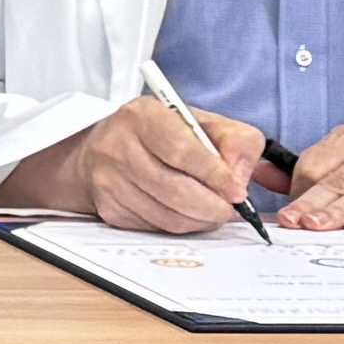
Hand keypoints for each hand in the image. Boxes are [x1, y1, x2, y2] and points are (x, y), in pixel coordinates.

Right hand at [0, 95, 275, 233]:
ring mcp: (108, 181)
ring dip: (200, 220)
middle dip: (213, 206)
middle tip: (230, 207)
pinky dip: (180, 226)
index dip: (215, 175)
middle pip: (175, 190)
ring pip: (168, 216)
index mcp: (142, 116)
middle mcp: (117, 146)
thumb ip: (236, 141)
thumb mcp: (202, 122)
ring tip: (212, 210)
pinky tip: (186, 212)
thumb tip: (239, 179)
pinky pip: (156, 228)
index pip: (182, 151)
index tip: (237, 190)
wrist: (104, 149)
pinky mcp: (109, 210)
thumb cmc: (161, 134)